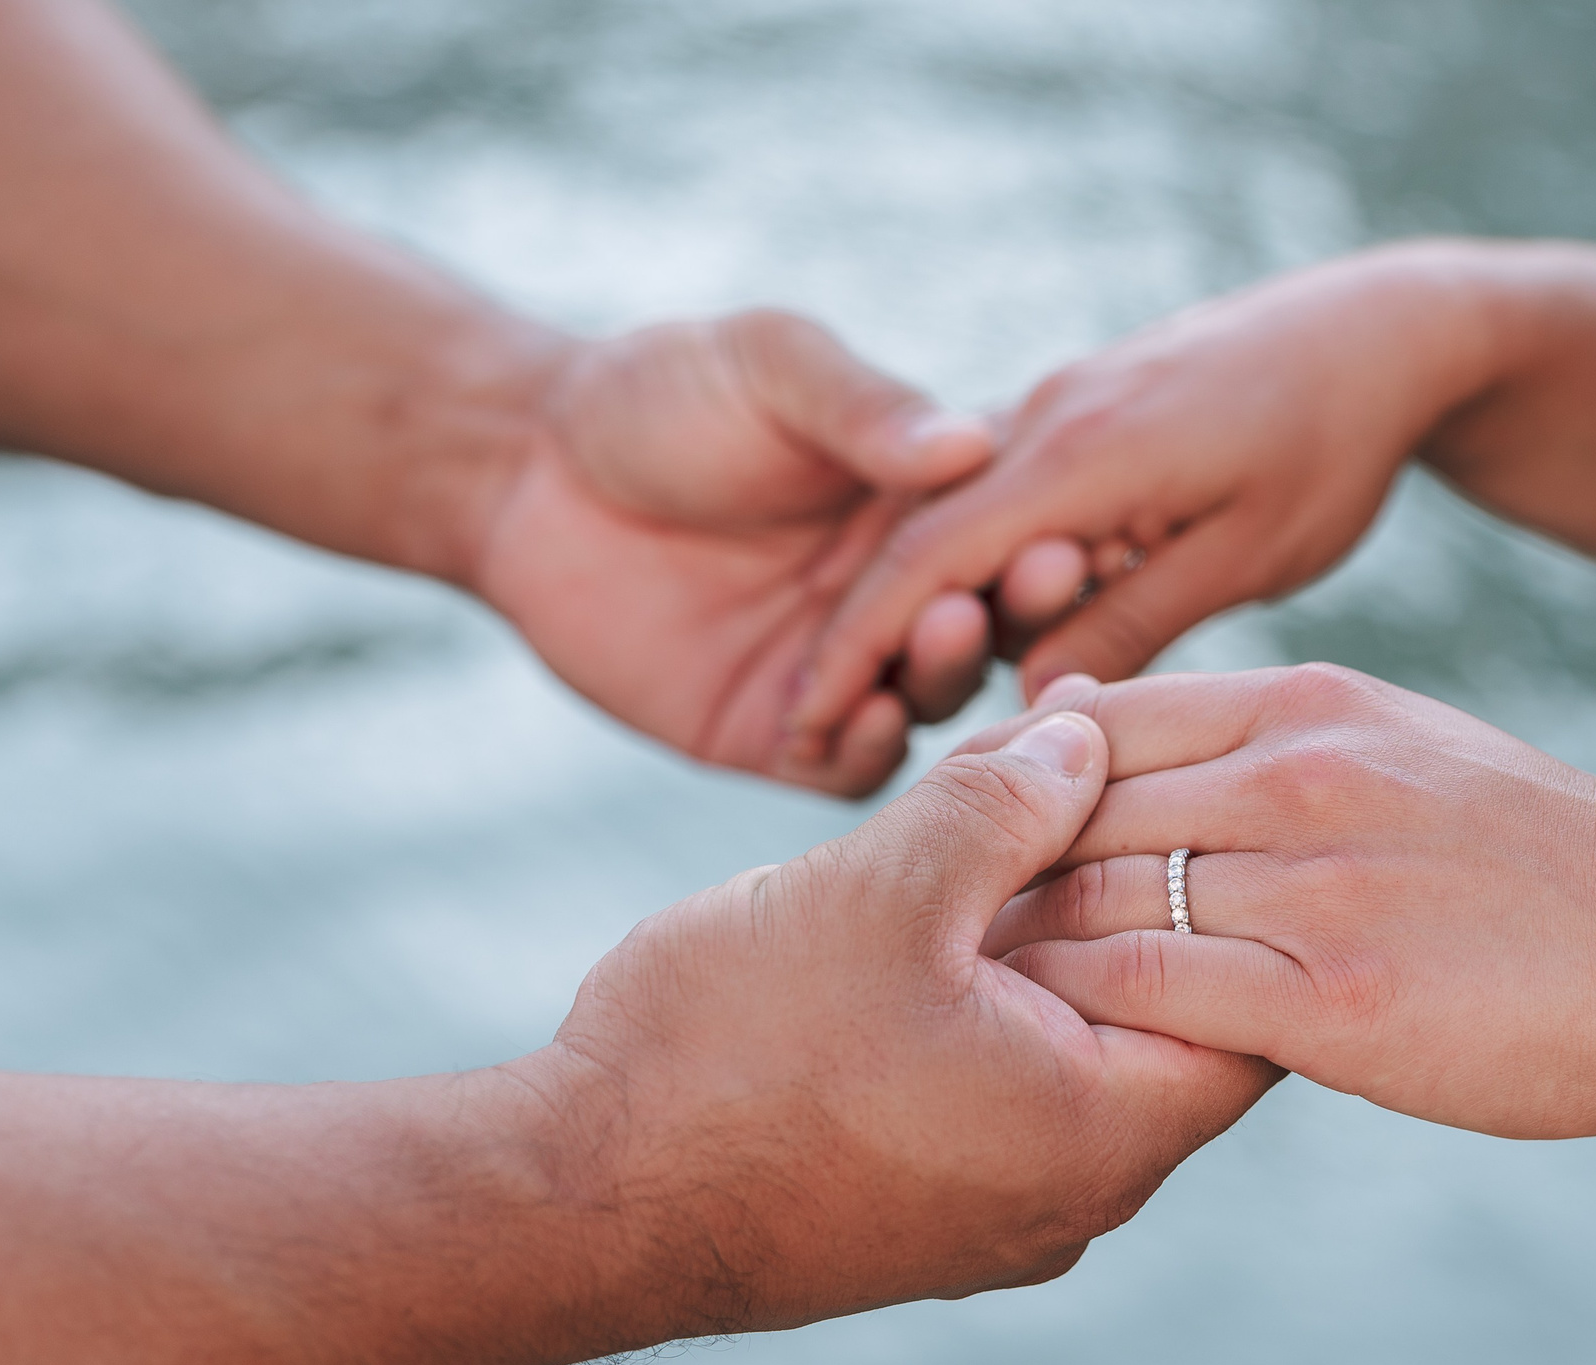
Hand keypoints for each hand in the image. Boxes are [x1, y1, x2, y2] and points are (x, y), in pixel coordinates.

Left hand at [470, 310, 1003, 796]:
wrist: (524, 468)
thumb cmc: (658, 391)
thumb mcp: (772, 368)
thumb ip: (863, 409)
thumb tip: (967, 444)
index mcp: (918, 509)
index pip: (1009, 539)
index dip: (1039, 536)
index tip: (1071, 522)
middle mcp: (895, 599)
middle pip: (991, 628)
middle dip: (1016, 608)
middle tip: (1035, 579)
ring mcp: (838, 672)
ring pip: (930, 703)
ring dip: (949, 675)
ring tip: (947, 632)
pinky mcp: (769, 734)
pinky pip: (845, 766)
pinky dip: (869, 752)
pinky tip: (869, 719)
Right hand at [511, 708, 1280, 1340]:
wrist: (569, 1205)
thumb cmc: (729, 1052)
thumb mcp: (883, 886)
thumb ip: (1003, 801)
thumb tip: (1084, 736)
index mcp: (1105, 1130)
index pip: (1257, 1001)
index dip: (1222, 872)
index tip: (1181, 782)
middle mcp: (1075, 1197)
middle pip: (1162, 1016)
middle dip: (1124, 888)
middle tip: (1078, 779)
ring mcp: (994, 1219)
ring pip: (1069, 1049)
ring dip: (1041, 942)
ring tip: (989, 832)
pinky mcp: (918, 1215)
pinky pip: (996, 1093)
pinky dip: (984, 1004)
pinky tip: (924, 920)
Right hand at [786, 247, 1496, 739]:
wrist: (1379, 326)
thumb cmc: (1330, 442)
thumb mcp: (1243, 552)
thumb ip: (1133, 620)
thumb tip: (1037, 705)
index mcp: (1077, 453)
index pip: (926, 562)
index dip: (857, 650)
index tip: (804, 725)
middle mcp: (1045, 419)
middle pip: (914, 539)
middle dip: (856, 637)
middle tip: (811, 731)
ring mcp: (1056, 406)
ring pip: (950, 516)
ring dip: (909, 604)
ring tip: (869, 700)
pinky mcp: (1078, 411)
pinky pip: (994, 495)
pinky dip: (964, 563)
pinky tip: (964, 629)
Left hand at [969, 667, 1595, 1142]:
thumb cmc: (1548, 866)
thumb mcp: (1408, 751)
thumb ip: (1275, 743)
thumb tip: (1141, 745)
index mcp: (1311, 702)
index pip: (1098, 719)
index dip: (1016, 786)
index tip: (972, 845)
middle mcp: (1299, 774)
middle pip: (1072, 804)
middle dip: (988, 870)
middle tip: (921, 934)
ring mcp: (1316, 885)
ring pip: (1095, 899)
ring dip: (1017, 952)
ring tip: (961, 1003)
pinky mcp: (1338, 1002)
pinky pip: (1154, 995)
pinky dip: (1086, 1020)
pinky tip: (1048, 1055)